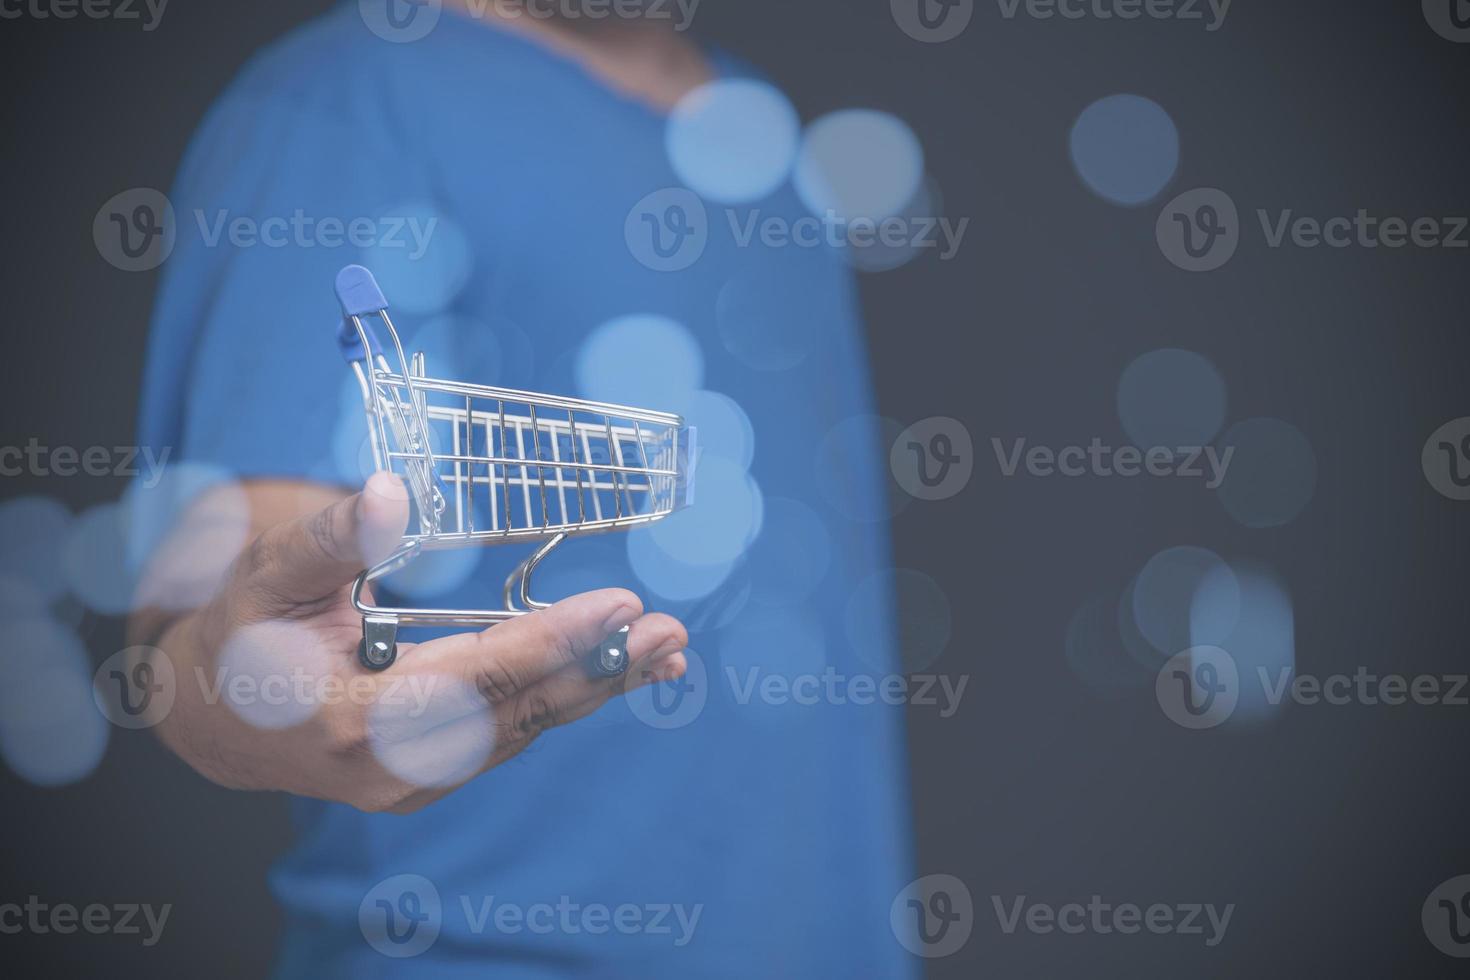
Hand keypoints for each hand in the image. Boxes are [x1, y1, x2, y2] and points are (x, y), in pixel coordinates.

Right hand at [136, 472, 686, 812]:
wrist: (215, 719)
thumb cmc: (242, 633)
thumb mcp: (269, 575)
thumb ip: (332, 538)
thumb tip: (394, 492)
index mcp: (349, 719)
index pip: (471, 680)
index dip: (547, 642)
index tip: (616, 605)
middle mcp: (390, 766)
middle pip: (515, 715)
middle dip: (597, 670)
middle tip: (669, 632)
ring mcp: (414, 781)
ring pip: (524, 729)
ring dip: (597, 686)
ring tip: (665, 647)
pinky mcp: (433, 774)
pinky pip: (513, 734)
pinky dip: (568, 698)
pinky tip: (618, 669)